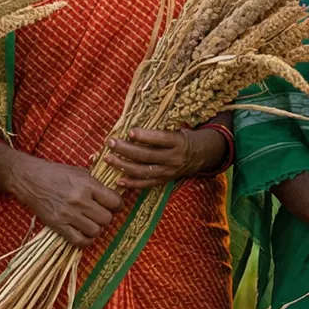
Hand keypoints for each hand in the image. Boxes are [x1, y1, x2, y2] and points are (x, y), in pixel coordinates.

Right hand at [0, 147, 123, 247]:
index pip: (115, 202)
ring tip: (90, 222)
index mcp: (87, 184)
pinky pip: (79, 241)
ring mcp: (68, 214)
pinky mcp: (57, 225)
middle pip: (107, 219)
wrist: (28, 178)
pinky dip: (85, 240)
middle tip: (100, 214)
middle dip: (106, 217)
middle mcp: (79, 200)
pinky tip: (83, 233)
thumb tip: (113, 197)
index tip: (113, 206)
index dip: (117, 205)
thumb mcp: (79, 172)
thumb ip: (96, 184)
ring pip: (96, 231)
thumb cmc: (55, 173)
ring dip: (95, 228)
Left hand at [104, 127, 225, 190]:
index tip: (130, 131)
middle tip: (111, 142)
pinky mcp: (164, 180)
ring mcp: (168, 172)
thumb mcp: (177, 128)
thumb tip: (133, 123)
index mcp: (178, 142)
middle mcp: (174, 158)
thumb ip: (159, 128)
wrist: (199, 155)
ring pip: (144, 171)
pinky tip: (119, 179)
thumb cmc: (182, 137)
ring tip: (108, 158)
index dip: (145, 136)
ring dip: (124, 166)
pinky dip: (132, 183)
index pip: (161, 139)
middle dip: (126, 149)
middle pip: (147, 156)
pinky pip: (147, 184)